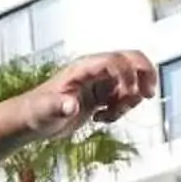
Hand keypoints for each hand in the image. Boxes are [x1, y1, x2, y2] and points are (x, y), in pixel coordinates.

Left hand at [35, 50, 155, 133]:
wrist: (33, 121)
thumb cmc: (35, 112)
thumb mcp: (45, 111)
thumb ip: (58, 107)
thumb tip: (70, 106)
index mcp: (83, 68)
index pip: (116, 60)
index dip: (129, 75)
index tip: (130, 95)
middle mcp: (95, 71)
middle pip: (132, 61)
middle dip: (144, 76)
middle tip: (147, 96)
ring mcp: (99, 83)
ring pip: (131, 83)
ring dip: (129, 101)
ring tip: (109, 115)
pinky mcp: (101, 96)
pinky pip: (123, 98)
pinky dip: (120, 110)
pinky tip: (101, 119)